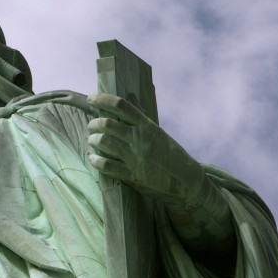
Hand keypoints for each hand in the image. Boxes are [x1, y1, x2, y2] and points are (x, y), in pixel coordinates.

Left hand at [86, 92, 206, 209]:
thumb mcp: (158, 132)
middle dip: (94, 124)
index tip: (91, 98)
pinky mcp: (132, 175)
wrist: (186, 181)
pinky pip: (106, 165)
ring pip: (104, 142)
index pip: (121, 106)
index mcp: (147, 126)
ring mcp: (135, 158)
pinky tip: (94, 158)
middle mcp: (140, 140)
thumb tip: (129, 96)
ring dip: (93, 140)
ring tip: (92, 141)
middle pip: (108, 124)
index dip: (103, 99)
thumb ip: (140, 116)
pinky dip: (95, 160)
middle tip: (91, 126)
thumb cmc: (170, 154)